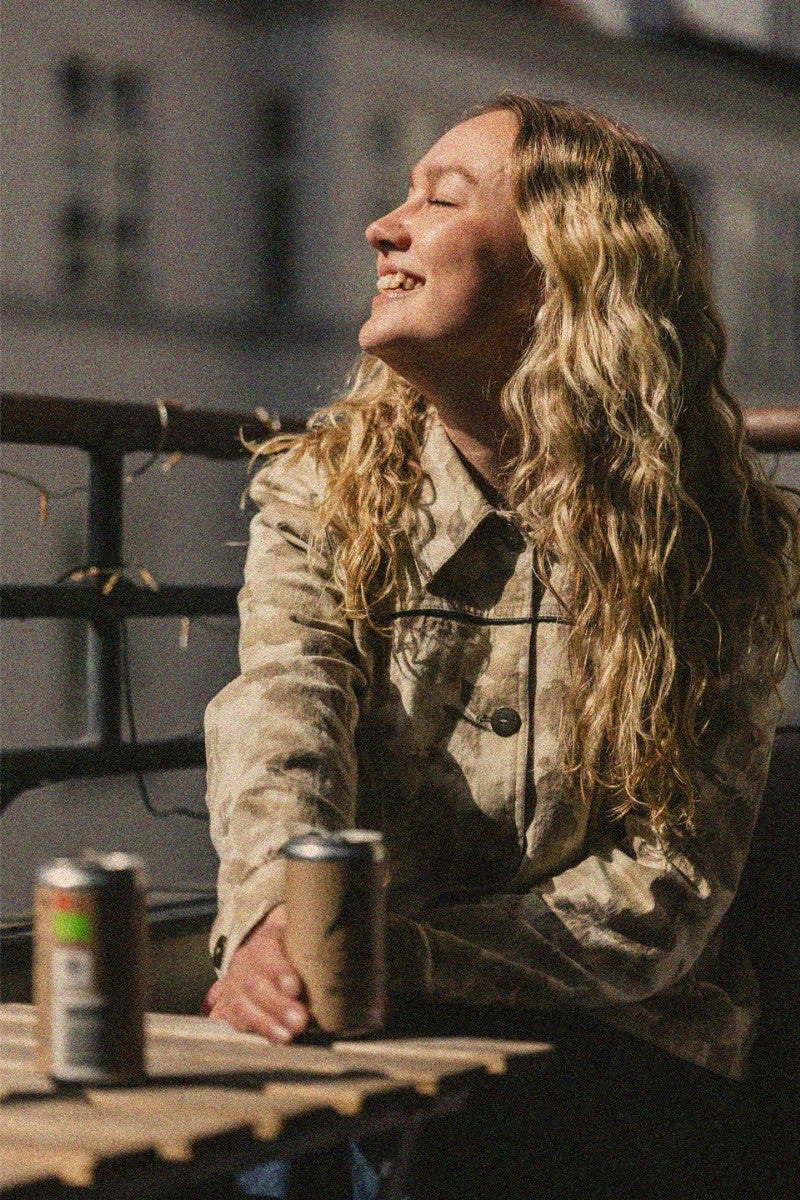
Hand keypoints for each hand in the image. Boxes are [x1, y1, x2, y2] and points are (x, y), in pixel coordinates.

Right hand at [202, 905, 309, 1041]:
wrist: (257, 950)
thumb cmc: (288, 946)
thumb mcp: (297, 932)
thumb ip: (312, 934)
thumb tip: (343, 933)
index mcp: (263, 942)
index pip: (267, 954)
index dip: (279, 971)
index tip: (295, 987)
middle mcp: (244, 963)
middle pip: (256, 985)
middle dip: (277, 1005)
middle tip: (300, 1021)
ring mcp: (234, 986)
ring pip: (244, 1005)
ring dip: (266, 1023)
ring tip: (288, 1036)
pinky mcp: (230, 1006)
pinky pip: (236, 1020)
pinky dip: (254, 1031)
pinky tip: (274, 1039)